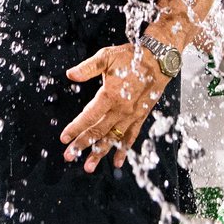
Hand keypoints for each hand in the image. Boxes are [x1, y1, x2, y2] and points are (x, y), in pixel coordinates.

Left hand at [61, 43, 172, 171]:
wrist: (160, 60)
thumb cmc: (132, 57)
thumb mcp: (107, 57)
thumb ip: (87, 68)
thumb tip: (70, 74)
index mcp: (110, 96)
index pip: (88, 117)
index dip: (75, 128)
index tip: (64, 138)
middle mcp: (121, 110)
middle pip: (98, 132)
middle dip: (82, 145)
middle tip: (69, 156)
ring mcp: (132, 115)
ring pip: (113, 138)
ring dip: (100, 153)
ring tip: (88, 166)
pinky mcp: (141, 116)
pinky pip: (131, 137)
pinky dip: (123, 151)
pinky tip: (116, 162)